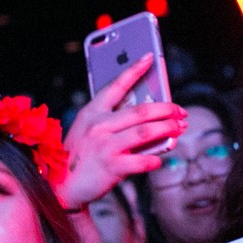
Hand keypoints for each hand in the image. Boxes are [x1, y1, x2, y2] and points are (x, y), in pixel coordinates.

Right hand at [58, 54, 187, 209]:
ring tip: (180, 128)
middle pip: (141, 111)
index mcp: (92, 112)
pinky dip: (154, 159)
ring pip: (145, 131)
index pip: (116, 85)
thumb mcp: (87, 130)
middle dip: (166, 109)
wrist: (60, 185)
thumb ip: (110, 121)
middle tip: (181, 111)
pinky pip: (141, 160)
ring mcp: (104, 146)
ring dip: (168, 128)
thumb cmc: (78, 156)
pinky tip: (160, 158)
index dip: (134, 69)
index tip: (150, 57)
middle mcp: (98, 126)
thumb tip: (146, 119)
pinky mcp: (111, 166)